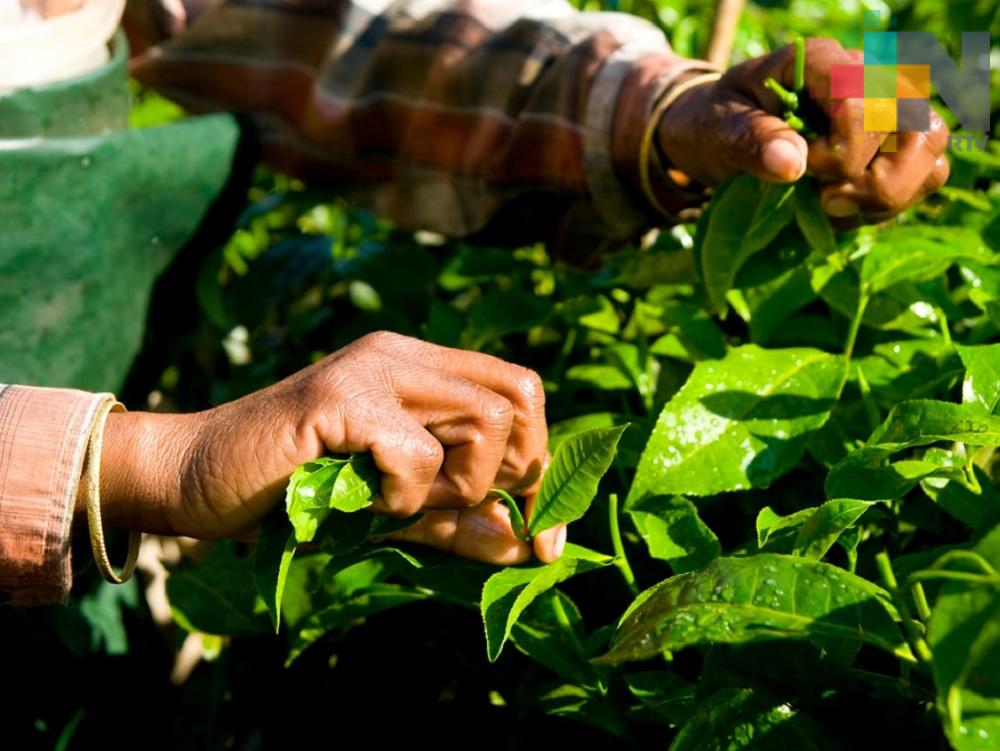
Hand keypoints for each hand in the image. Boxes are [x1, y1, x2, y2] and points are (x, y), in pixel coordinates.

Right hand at [86, 331, 565, 563]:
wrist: (191, 480)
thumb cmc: (293, 497)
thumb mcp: (395, 512)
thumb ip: (461, 521)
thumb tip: (533, 547)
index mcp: (420, 368)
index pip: (522, 390)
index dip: (543, 463)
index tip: (541, 535)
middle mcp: (402, 354)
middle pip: (519, 399)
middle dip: (505, 474)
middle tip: (443, 507)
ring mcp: (371, 369)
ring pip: (485, 421)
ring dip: (453, 486)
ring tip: (392, 500)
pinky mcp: (339, 399)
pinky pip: (417, 455)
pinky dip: (401, 498)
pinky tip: (359, 500)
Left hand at [657, 38, 949, 224]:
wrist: (716, 135)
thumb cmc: (715, 124)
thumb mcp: (716, 129)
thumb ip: (750, 141)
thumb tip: (792, 164)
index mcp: (822, 62)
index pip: (866, 103)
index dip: (842, 152)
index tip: (801, 172)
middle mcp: (868, 78)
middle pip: (917, 127)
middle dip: (873, 180)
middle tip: (824, 201)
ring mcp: (886, 112)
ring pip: (931, 152)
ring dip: (888, 196)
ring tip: (835, 209)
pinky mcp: (890, 147)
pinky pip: (925, 175)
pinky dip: (891, 205)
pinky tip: (847, 213)